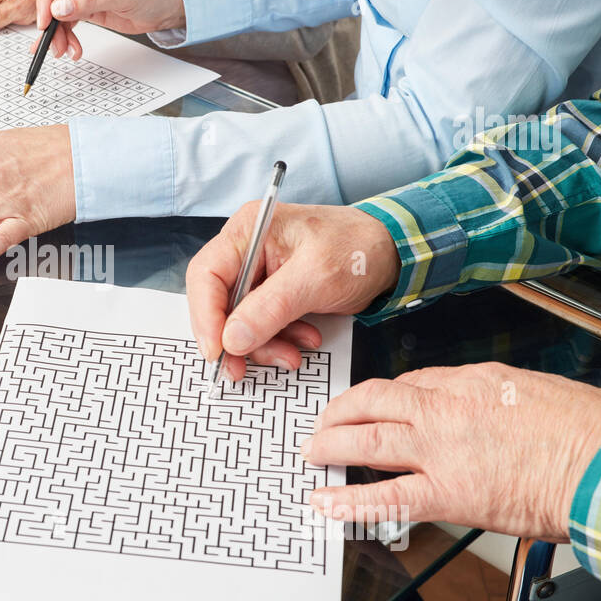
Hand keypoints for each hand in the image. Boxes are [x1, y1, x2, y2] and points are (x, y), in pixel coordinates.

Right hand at [34, 0, 184, 59]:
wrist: (166, 7)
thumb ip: (90, 0)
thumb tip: (58, 7)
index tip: (46, 19)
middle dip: (50, 19)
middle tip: (53, 42)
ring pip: (56, 10)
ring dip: (57, 33)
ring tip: (64, 51)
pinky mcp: (84, 6)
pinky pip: (65, 21)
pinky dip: (65, 36)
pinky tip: (72, 49)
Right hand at [185, 201, 401, 379]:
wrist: (394, 254)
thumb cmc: (358, 250)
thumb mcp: (314, 278)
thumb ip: (270, 308)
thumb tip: (231, 339)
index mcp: (248, 230)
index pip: (206, 275)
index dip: (206, 316)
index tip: (217, 351)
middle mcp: (246, 249)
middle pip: (217, 301)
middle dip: (234, 338)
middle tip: (241, 369)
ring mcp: (258, 272)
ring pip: (238, 320)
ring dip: (262, 344)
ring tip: (292, 355)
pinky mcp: (273, 293)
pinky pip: (260, 324)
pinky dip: (278, 340)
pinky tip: (304, 341)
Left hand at [305, 363, 600, 540]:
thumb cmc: (591, 431)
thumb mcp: (539, 388)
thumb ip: (501, 395)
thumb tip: (489, 404)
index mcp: (473, 381)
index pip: (412, 383)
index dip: (387, 397)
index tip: (376, 407)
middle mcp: (447, 410)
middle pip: (375, 402)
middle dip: (341, 412)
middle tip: (323, 422)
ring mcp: (441, 451)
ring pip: (369, 441)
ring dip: (332, 446)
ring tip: (312, 454)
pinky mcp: (447, 494)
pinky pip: (385, 498)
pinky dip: (349, 502)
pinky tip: (325, 503)